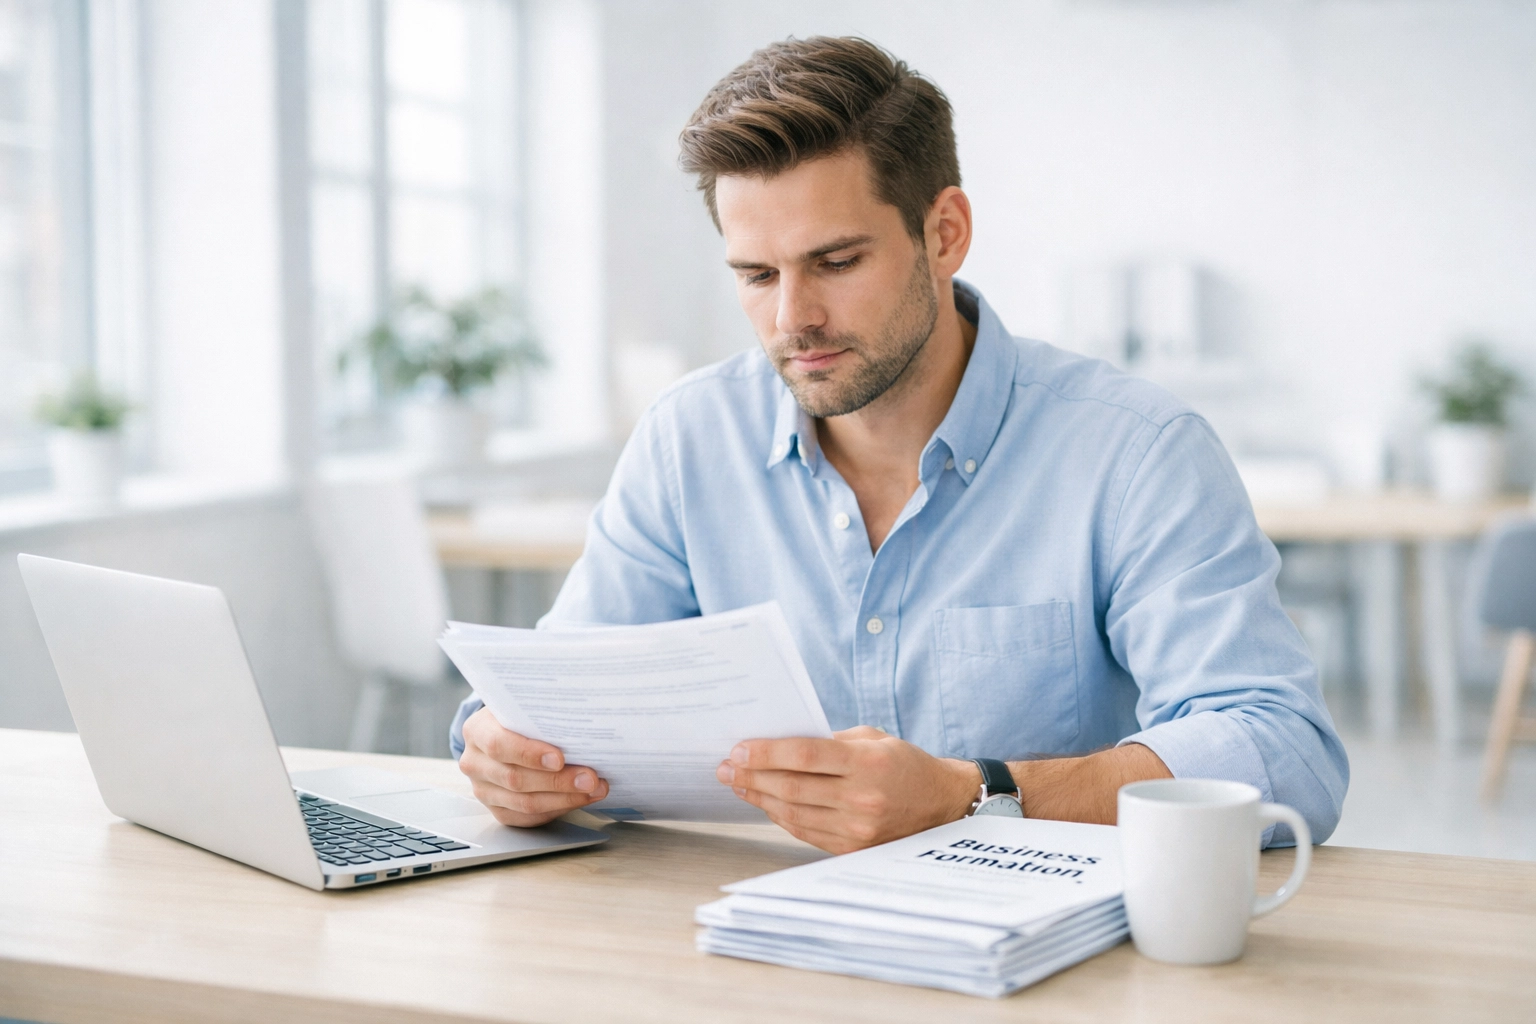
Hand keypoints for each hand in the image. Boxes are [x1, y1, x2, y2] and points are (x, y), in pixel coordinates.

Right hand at [458, 706, 609, 826]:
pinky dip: (558, 809)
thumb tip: (582, 723)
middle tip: (590, 778)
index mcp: (477, 731)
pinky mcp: (498, 810)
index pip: (498, 745)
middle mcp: (475, 763)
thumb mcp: (526, 706)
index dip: (529, 754)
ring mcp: (483, 790)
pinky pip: (528, 818)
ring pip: (524, 803)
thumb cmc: (522, 717)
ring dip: (564, 798)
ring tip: (594, 789)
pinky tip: (580, 799)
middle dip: (558, 781)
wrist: (508, 732)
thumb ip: (543, 714)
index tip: (560, 758)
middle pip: (515, 778)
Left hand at [716, 726, 977, 853]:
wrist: (942, 804)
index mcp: (867, 762)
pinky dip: (780, 817)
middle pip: (791, 787)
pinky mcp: (852, 848)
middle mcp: (862, 797)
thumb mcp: (872, 738)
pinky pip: (805, 832)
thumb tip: (778, 744)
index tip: (738, 749)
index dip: (765, 753)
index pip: (803, 756)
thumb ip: (829, 741)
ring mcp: (857, 827)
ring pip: (793, 813)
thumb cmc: (903, 762)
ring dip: (759, 798)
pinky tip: (765, 803)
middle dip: (751, 776)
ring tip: (738, 785)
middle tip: (726, 768)